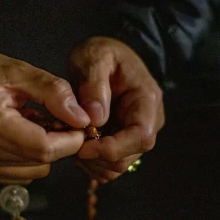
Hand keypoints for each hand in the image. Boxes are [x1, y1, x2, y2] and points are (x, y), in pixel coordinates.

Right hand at [0, 49, 89, 184]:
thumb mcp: (18, 70)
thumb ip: (53, 92)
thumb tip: (83, 118)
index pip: (45, 148)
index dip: (70, 140)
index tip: (79, 124)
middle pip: (41, 163)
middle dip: (58, 144)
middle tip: (54, 119)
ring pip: (32, 173)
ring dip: (42, 153)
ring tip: (33, 126)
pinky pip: (16, 176)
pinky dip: (26, 160)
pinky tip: (19, 137)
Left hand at [69, 37, 164, 182]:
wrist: (105, 57)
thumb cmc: (102, 53)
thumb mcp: (94, 58)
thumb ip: (94, 85)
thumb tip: (96, 118)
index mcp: (147, 100)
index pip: (141, 137)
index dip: (113, 149)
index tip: (83, 147)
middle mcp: (149, 121)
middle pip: (128, 157)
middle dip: (98, 157)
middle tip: (71, 142)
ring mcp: (136, 134)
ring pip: (118, 166)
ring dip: (93, 163)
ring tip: (73, 142)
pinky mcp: (124, 142)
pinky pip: (111, 165)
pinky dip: (93, 164)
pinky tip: (79, 146)